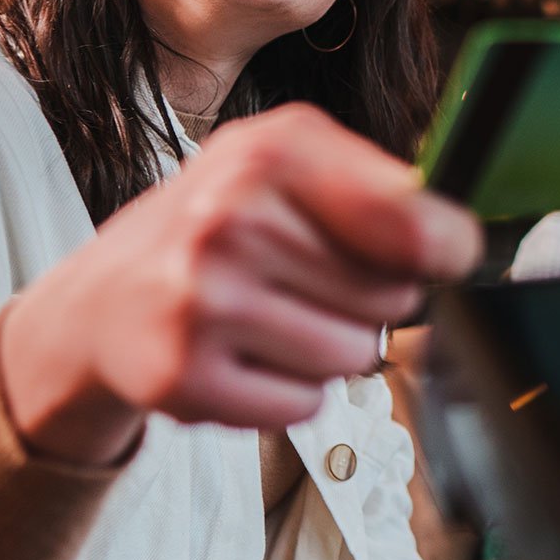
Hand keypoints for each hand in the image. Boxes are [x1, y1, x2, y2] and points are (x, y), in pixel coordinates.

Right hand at [0, 103, 482, 464]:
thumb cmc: (216, 226)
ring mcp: (202, 301)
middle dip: (367, 301)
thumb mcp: (285, 164)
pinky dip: (288, 392)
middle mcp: (230, 220)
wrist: (101, 299)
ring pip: (355, 357)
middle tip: (306, 284)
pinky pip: (305, 405)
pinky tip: (244, 357)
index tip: (440, 254)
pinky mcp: (183, 376)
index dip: (445, 248)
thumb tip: (458, 240)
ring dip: (328, 350)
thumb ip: (380, 186)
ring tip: (271, 319)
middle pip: (393, 300)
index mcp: (270, 155)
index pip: (412, 221)